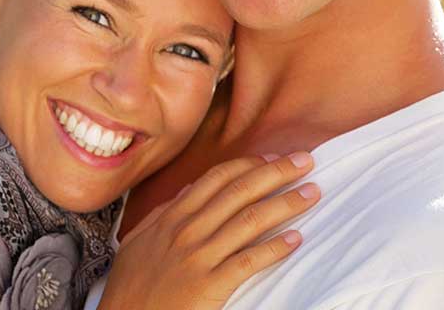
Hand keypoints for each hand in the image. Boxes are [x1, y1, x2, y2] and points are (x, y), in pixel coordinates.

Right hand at [98, 152, 319, 309]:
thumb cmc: (132, 285)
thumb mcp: (141, 239)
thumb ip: (165, 211)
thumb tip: (191, 189)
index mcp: (174, 215)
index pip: (219, 177)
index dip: (250, 164)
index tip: (274, 157)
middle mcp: (188, 228)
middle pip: (241, 190)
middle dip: (277, 172)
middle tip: (305, 161)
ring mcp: (199, 256)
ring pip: (251, 219)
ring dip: (286, 203)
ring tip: (312, 193)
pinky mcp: (209, 285)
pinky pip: (248, 261)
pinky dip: (274, 248)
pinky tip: (295, 239)